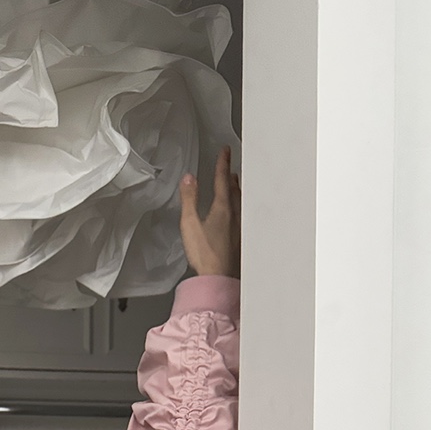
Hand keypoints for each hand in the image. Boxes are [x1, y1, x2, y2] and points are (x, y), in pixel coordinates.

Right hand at [179, 146, 240, 277]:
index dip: (223, 164)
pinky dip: (239, 207)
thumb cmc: (205, 254)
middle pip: (234, 190)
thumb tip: (188, 178)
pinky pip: (242, 216)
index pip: (223, 180)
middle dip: (231, 177)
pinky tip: (238, 213)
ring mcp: (240, 228)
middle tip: (230, 167)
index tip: (225, 151)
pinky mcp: (240, 240)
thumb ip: (189, 199)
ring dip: (237, 191)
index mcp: (222, 209)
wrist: (219, 278)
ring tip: (235, 185)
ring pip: (240, 203)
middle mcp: (235, 216)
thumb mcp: (190, 224)